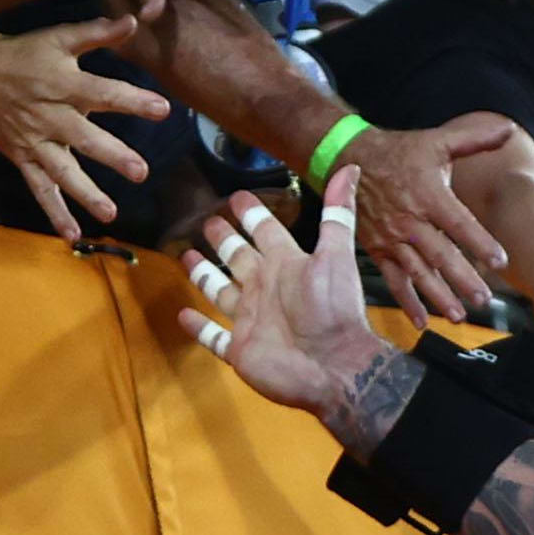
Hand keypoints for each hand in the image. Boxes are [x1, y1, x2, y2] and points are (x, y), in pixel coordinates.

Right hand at [0, 18, 169, 240]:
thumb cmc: (24, 53)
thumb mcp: (58, 38)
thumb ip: (96, 33)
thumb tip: (133, 21)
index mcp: (61, 83)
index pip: (102, 92)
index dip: (132, 100)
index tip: (163, 109)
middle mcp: (49, 115)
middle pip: (83, 138)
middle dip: (112, 155)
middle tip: (141, 172)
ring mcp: (34, 140)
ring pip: (61, 170)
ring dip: (85, 193)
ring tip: (111, 213)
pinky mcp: (21, 158)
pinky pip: (39, 188)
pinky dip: (54, 212)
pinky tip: (73, 234)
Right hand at [179, 165, 391, 425]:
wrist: (334, 367)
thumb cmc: (334, 309)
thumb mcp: (336, 255)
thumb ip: (338, 214)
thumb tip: (351, 167)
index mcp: (287, 264)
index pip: (266, 231)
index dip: (252, 214)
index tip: (238, 196)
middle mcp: (266, 288)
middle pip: (239, 257)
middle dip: (224, 240)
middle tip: (208, 222)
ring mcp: (251, 320)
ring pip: (220, 292)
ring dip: (205, 275)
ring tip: (187, 256)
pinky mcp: (240, 350)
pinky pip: (213, 337)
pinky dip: (199, 328)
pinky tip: (183, 314)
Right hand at [333, 116, 518, 324]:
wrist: (347, 157)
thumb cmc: (400, 152)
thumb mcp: (436, 141)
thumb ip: (474, 140)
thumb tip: (508, 130)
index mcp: (428, 194)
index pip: (459, 223)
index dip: (479, 242)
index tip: (500, 261)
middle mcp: (410, 220)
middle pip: (440, 254)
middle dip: (462, 279)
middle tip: (484, 299)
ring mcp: (392, 238)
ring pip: (418, 272)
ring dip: (438, 296)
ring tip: (458, 316)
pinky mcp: (377, 250)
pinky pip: (393, 280)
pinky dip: (407, 302)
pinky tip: (422, 321)